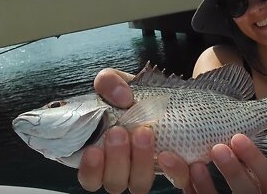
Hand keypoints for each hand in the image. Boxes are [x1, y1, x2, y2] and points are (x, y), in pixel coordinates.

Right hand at [76, 68, 189, 192]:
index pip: (90, 178)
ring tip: (145, 132)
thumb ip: (108, 83)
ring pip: (140, 185)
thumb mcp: (116, 83)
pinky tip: (174, 154)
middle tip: (120, 131)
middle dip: (117, 160)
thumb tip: (122, 97)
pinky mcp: (173, 170)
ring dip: (141, 162)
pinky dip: (176, 171)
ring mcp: (146, 171)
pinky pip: (176, 181)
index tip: (94, 150)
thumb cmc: (130, 96)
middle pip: (114, 183)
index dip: (91, 170)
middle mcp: (121, 169)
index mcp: (101, 154)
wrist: (163, 96)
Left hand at [184, 134, 266, 193]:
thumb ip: (248, 162)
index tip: (238, 137)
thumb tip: (232, 135)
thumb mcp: (254, 175)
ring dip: (206, 185)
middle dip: (233, 170)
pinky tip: (187, 178)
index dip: (256, 159)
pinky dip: (194, 191)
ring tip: (196, 165)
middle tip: (218, 148)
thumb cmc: (245, 182)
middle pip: (248, 192)